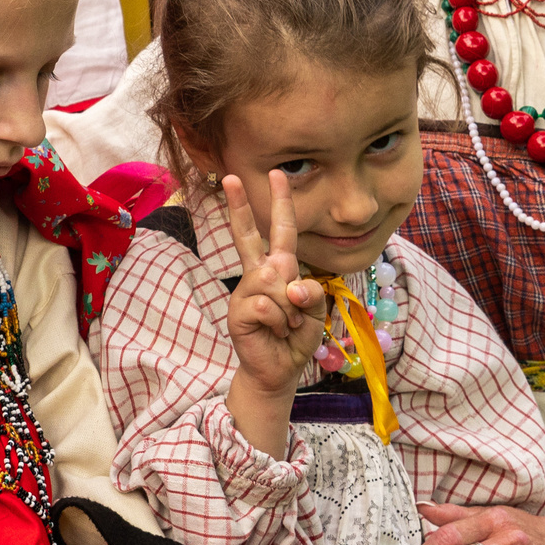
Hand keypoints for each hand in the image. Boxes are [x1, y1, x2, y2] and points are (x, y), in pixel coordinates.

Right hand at [220, 171, 325, 456]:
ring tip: (286, 327)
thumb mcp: (315, 313)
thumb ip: (310, 294)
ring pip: (274, 284)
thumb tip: (289, 287)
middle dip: (239, 207)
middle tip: (229, 177)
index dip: (279, 203)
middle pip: (248, 237)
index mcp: (279, 270)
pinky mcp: (238, 311)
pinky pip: (267, 306)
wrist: (278, 371)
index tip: (276, 174)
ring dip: (290, 311)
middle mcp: (259, 275)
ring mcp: (245, 292)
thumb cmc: (296, 338)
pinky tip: (274, 333)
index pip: (280, 232)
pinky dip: (279, 322)